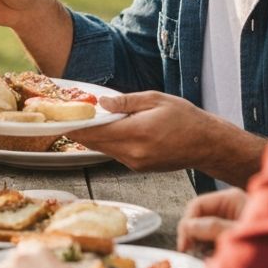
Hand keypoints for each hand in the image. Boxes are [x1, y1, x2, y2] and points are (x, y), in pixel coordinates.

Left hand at [67, 91, 227, 172]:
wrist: (207, 145)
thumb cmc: (186, 119)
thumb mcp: (155, 99)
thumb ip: (126, 101)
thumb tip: (102, 102)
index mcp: (136, 133)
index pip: (96, 131)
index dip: (75, 126)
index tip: (60, 120)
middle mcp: (133, 152)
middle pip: (95, 143)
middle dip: (79, 132)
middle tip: (65, 119)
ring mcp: (135, 163)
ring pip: (103, 149)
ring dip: (93, 137)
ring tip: (84, 122)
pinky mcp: (138, 167)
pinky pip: (114, 154)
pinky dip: (107, 143)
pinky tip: (107, 131)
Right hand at [177, 188, 247, 253]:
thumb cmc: (267, 242)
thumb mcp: (239, 232)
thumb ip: (214, 227)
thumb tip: (188, 226)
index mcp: (231, 199)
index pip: (197, 205)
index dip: (187, 223)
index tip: (184, 243)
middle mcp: (228, 206)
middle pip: (199, 216)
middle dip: (192, 234)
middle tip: (189, 251)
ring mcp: (229, 220)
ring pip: (203, 229)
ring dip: (199, 243)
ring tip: (203, 256)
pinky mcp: (230, 234)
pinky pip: (211, 239)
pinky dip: (208, 249)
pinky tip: (211, 257)